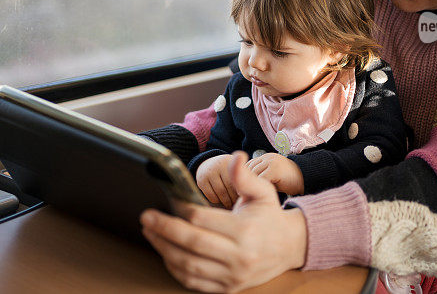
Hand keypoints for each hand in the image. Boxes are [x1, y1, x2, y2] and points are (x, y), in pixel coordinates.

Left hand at [140, 151, 307, 292]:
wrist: (290, 247)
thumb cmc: (271, 216)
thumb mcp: (263, 191)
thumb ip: (244, 176)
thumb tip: (236, 156)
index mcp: (245, 230)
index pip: (204, 219)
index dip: (183, 210)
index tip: (170, 201)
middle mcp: (239, 256)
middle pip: (192, 243)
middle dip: (164, 229)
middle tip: (146, 217)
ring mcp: (232, 275)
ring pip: (189, 265)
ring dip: (164, 249)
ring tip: (150, 233)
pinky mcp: (228, 287)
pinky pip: (194, 282)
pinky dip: (175, 269)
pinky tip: (166, 254)